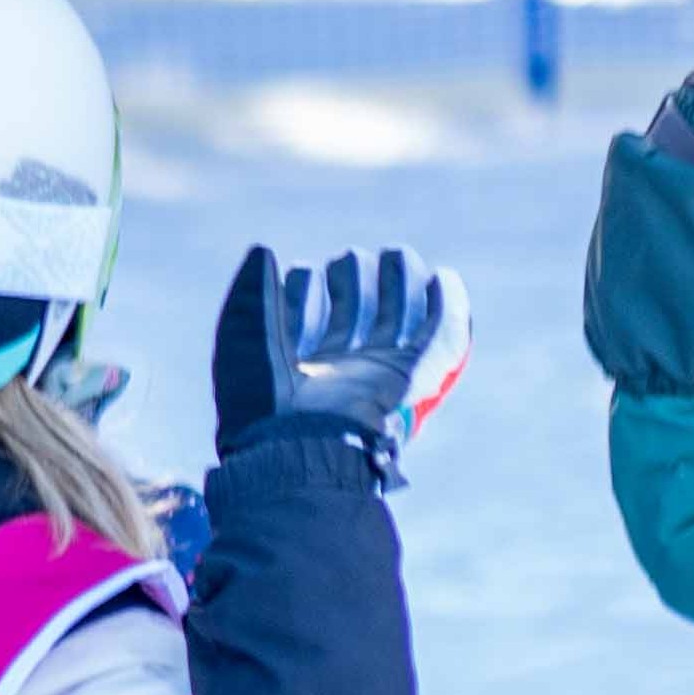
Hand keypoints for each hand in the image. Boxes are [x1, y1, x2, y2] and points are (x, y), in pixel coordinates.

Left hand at [208, 244, 455, 471]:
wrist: (296, 445)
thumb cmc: (262, 399)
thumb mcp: (244, 336)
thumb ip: (252, 292)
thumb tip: (264, 250)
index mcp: (299, 372)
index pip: (308, 323)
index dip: (304, 291)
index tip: (301, 271)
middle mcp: (340, 376)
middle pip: (357, 318)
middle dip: (355, 281)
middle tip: (349, 257)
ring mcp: (379, 377)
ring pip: (398, 322)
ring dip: (400, 284)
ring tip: (397, 253)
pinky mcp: (413, 379)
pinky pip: (441, 340)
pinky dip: (449, 308)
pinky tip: (444, 277)